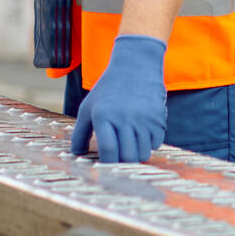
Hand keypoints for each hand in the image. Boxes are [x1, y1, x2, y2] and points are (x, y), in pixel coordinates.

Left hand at [69, 35, 167, 163]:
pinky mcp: (159, 119)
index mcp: (103, 116)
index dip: (107, 165)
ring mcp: (144, 119)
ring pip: (143, 153)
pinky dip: (149, 144)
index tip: (105, 169)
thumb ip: (79, 133)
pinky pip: (156, 144)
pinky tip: (142, 133)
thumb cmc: (107, 90)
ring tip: (129, 144)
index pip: (108, 150)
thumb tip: (76, 155)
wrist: (135, 66)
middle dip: (122, 162)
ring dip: (136, 155)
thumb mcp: (88, 108)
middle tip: (119, 157)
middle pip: (127, 156)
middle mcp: (125, 118)